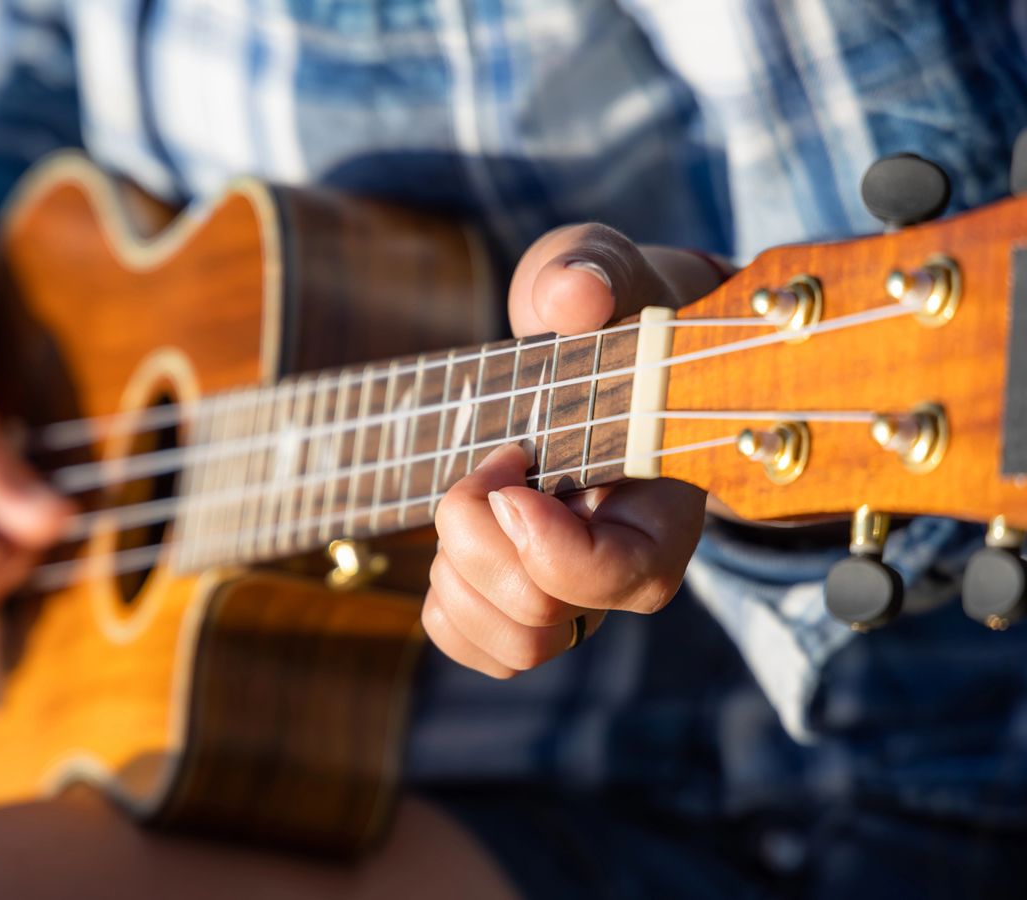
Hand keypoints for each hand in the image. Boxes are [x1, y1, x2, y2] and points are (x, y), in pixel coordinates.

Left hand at [425, 225, 722, 676]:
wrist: (600, 349)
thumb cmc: (609, 313)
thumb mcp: (603, 271)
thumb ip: (591, 273)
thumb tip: (571, 297)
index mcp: (666, 502)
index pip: (620, 575)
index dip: (547, 545)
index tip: (508, 470)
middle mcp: (628, 566)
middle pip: (543, 615)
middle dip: (476, 534)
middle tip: (488, 459)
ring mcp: (580, 595)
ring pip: (512, 646)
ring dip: (457, 572)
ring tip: (471, 498)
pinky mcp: (533, 606)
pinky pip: (478, 645)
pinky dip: (446, 603)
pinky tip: (457, 541)